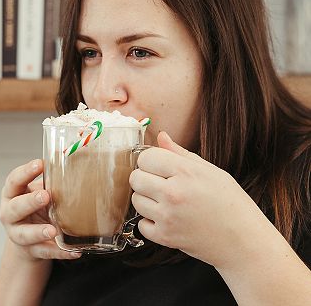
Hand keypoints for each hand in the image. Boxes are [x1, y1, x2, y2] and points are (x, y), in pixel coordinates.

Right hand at [0, 159, 80, 261]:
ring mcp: (18, 234)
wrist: (28, 237)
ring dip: (39, 231)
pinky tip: (74, 251)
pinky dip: (59, 252)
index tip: (40, 164)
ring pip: (24, 234)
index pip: (14, 181)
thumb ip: (51, 178)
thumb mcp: (40, 189)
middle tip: (46, 195)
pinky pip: (45, 252)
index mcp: (12, 194)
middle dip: (30, 202)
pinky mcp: (31, 250)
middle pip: (15, 208)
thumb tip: (72, 156)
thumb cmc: (36, 204)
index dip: (25, 172)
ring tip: (53, 230)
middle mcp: (10, 214)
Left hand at [129, 131, 271, 269]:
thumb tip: (161, 136)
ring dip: (146, 199)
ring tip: (165, 201)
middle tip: (160, 183)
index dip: (151, 160)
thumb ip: (180, 153)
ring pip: (135, 200)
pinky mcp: (165, 237)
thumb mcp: (211, 171)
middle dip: (145, 177)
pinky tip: (166, 218)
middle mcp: (173, 193)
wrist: (244, 241)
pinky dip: (150, 222)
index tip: (159, 166)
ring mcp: (168, 216)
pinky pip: (141, 224)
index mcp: (186, 172)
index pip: (146, 157)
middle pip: (135, 177)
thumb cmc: (231, 203)